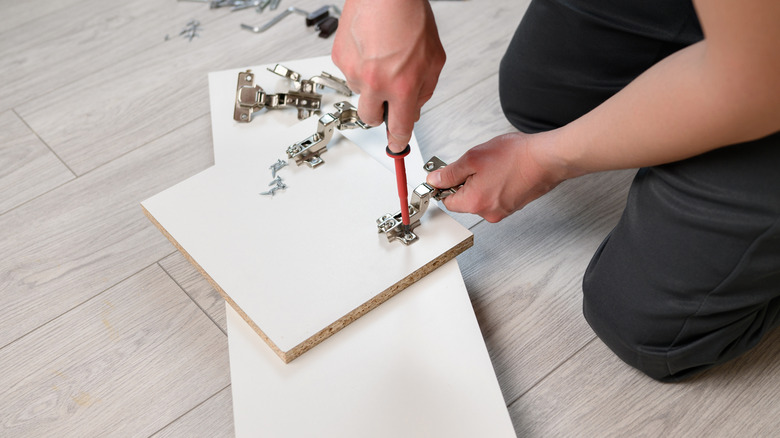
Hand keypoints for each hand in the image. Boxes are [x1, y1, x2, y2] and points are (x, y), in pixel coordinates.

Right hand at [332, 0, 445, 151]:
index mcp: (402, 87)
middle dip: (380, 112)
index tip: (396, 145)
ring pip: (360, 92)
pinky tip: (371, 47)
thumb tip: (414, 110)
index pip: (399, 128)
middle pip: (371, 118)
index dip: (398, 140)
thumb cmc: (409, 16)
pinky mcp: (339, 58)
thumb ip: (425, 90)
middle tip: (388, 96)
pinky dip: (359, 64)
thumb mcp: (434, 59)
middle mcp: (375, 83)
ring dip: (370, 83)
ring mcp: (354, 71)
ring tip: (382, 56)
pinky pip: (349, 72)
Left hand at [426, 133, 567, 222]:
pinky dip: (495, 184)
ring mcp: (503, 211)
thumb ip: (450, 172)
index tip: (448, 173)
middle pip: (465, 200)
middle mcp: (489, 213)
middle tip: (477, 164)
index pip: (447, 201)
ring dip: (482, 182)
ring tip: (495, 165)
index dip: (445, 185)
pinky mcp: (514, 205)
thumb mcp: (473, 158)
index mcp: (475, 203)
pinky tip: (504, 170)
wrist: (548, 158)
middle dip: (466, 182)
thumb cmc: (516, 157)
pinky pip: (496, 196)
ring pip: (481, 197)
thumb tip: (435, 180)